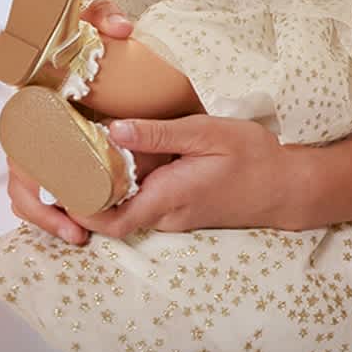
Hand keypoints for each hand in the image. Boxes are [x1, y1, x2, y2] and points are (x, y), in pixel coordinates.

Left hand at [35, 113, 297, 236]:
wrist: (289, 187)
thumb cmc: (255, 158)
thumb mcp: (210, 134)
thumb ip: (160, 134)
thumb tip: (113, 130)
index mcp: (168, 197)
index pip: (109, 220)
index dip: (79, 207)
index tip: (61, 178)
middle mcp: (166, 214)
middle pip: (111, 212)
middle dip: (87, 187)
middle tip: (68, 151)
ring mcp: (175, 215)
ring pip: (127, 205)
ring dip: (111, 181)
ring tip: (94, 144)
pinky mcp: (183, 210)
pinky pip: (146, 199)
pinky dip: (133, 181)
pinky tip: (132, 152)